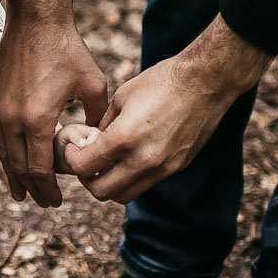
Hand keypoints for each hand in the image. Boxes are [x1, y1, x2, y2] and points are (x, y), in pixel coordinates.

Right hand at [0, 0, 108, 206]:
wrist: (37, 19)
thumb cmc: (67, 49)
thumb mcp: (93, 84)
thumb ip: (97, 116)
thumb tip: (100, 138)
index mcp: (38, 119)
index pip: (39, 168)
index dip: (48, 189)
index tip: (56, 201)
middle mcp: (12, 118)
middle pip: (18, 166)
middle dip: (32, 188)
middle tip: (43, 202)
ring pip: (1, 152)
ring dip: (10, 176)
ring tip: (19, 193)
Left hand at [68, 18, 272, 203]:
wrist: (205, 82)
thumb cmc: (161, 82)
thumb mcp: (121, 98)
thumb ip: (103, 127)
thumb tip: (92, 145)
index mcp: (124, 138)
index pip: (84, 167)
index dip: (71, 160)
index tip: (73, 150)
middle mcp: (143, 160)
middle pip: (101, 191)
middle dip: (87, 179)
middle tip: (86, 162)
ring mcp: (162, 168)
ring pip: (124, 195)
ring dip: (109, 185)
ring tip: (107, 164)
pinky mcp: (176, 168)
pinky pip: (145, 184)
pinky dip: (131, 178)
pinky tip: (130, 158)